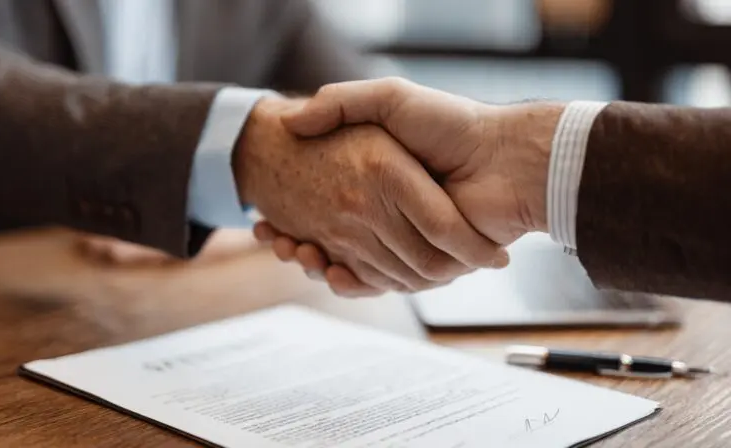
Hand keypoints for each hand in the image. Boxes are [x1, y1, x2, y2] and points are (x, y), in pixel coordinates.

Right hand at [256, 78, 562, 293]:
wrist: (508, 155)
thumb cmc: (450, 123)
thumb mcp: (389, 100)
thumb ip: (343, 102)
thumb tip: (293, 121)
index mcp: (382, 181)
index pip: (326, 205)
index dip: (293, 214)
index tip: (267, 216)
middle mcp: (389, 213)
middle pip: (332, 240)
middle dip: (297, 242)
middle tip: (269, 231)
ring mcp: (406, 238)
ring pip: (348, 264)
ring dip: (312, 261)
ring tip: (287, 244)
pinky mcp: (426, 262)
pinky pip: (377, 280)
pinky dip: (347, 281)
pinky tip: (318, 263)